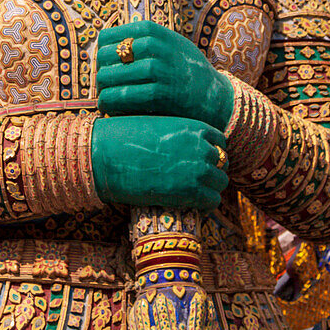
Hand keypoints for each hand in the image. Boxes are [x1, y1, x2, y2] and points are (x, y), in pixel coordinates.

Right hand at [91, 115, 228, 211]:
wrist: (107, 153)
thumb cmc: (125, 136)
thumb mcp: (158, 125)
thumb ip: (178, 135)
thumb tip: (183, 149)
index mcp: (194, 126)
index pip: (220, 141)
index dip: (211, 152)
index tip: (201, 161)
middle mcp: (201, 146)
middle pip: (222, 163)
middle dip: (212, 171)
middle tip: (196, 180)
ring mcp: (198, 169)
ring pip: (220, 183)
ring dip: (209, 188)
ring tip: (192, 194)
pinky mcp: (190, 192)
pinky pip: (211, 201)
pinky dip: (204, 204)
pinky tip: (190, 204)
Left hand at [96, 21, 234, 130]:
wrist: (213, 94)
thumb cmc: (186, 69)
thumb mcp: (170, 43)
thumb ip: (145, 40)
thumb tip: (108, 42)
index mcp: (154, 31)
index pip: (109, 36)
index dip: (101, 52)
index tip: (104, 63)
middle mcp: (155, 47)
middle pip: (107, 56)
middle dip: (101, 71)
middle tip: (103, 83)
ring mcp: (158, 70)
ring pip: (111, 76)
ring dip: (102, 89)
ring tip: (104, 96)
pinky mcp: (159, 94)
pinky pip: (123, 96)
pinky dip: (110, 103)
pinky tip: (109, 107)